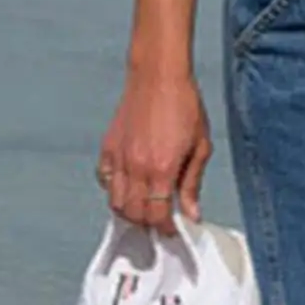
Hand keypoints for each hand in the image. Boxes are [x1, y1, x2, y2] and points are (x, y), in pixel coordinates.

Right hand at [96, 69, 211, 235]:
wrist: (159, 75)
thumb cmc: (184, 104)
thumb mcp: (200, 143)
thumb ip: (193, 182)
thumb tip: (192, 213)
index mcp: (162, 168)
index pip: (157, 215)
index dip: (166, 228)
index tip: (173, 229)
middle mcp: (137, 167)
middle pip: (135, 214)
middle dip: (148, 223)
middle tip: (161, 219)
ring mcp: (119, 157)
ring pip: (116, 203)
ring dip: (130, 211)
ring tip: (145, 206)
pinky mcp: (108, 147)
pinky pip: (104, 180)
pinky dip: (114, 190)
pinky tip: (128, 184)